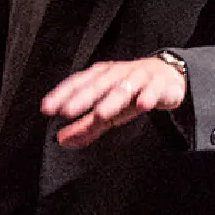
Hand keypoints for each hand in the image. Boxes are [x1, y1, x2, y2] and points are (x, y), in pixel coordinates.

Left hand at [42, 56, 187, 148]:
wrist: (166, 78)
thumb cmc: (133, 93)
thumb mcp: (108, 110)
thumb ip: (86, 125)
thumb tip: (63, 140)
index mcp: (99, 77)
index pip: (77, 83)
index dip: (61, 95)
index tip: (48, 109)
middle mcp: (115, 74)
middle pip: (97, 85)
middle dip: (82, 98)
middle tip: (68, 112)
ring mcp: (138, 77)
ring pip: (123, 88)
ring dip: (112, 100)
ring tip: (100, 114)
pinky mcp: (159, 84)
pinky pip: (153, 89)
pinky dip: (148, 96)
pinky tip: (143, 105)